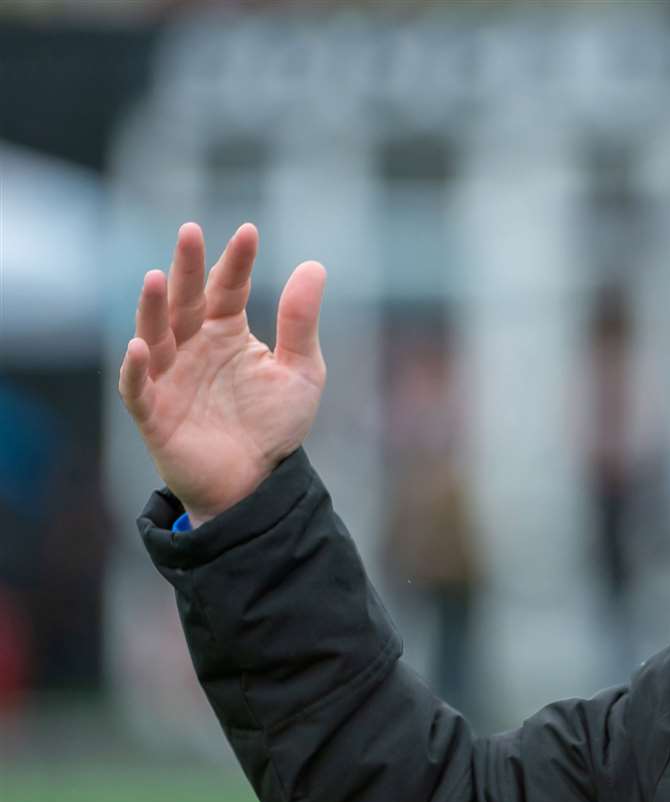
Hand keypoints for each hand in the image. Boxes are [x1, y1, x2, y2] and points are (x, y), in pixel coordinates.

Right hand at [119, 223, 326, 525]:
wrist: (258, 483)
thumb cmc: (274, 425)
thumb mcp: (301, 371)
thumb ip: (301, 322)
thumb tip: (313, 265)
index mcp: (225, 332)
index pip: (227, 288)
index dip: (236, 262)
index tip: (249, 232)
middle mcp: (192, 346)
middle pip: (185, 301)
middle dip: (187, 267)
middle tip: (190, 231)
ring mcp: (170, 377)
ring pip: (155, 335)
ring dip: (154, 308)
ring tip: (158, 278)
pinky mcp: (154, 413)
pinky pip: (139, 387)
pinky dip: (137, 368)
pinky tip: (143, 346)